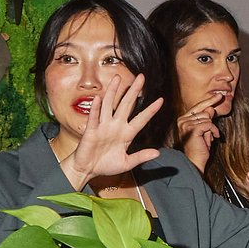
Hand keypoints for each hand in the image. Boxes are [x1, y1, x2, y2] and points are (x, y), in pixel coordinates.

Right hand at [62, 65, 164, 187]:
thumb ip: (140, 157)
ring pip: (109, 105)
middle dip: (134, 91)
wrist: (87, 170)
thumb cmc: (106, 165)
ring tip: (118, 78)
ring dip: (113, 92)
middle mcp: (116, 126)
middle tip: (141, 77)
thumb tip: (157, 153)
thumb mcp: (127, 163)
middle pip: (126, 105)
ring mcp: (103, 127)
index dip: (150, 110)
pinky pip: (94, 118)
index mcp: (126, 134)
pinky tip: (99, 98)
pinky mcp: (91, 131)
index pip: (141, 119)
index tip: (161, 100)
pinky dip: (96, 108)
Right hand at [174, 96, 222, 168]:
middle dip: (211, 123)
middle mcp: (182, 120)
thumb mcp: (205, 130)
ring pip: (207, 118)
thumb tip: (210, 107)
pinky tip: (212, 138)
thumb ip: (206, 118)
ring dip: (212, 128)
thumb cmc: (200, 147)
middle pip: (205, 112)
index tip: (219, 96)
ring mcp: (185, 124)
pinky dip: (213, 131)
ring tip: (208, 137)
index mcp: (183, 119)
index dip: (209, 101)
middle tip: (209, 134)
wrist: (195, 160)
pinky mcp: (192, 129)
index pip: (198, 106)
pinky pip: (209, 124)